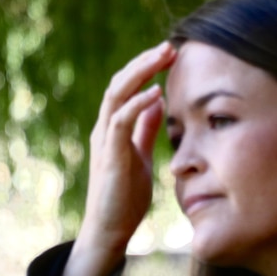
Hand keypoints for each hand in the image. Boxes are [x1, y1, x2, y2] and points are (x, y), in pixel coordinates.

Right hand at [61, 41, 176, 275]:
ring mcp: (105, 140)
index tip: (172, 54)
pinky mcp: (109, 155)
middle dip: (145, 61)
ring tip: (163, 57)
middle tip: (170, 46)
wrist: (110, 229)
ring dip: (141, 73)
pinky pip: (120, 121)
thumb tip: (157, 101)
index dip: (146, 67)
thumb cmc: (125, 194)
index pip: (127, 85)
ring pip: (117, 94)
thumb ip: (145, 128)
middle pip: (120, 82)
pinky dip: (137, 104)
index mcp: (114, 126)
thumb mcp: (141, 153)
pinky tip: (157, 93)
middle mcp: (106, 127)